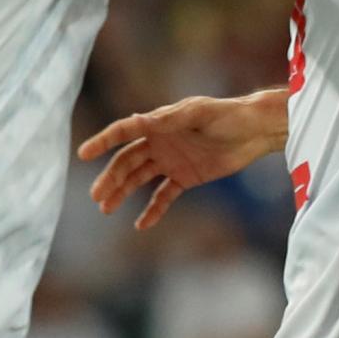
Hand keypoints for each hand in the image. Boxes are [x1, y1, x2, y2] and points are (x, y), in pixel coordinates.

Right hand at [78, 92, 285, 229]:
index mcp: (160, 123)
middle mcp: (161, 142)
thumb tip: (139, 119)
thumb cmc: (228, 115)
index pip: (125, 132)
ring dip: (123, 193)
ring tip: (106, 208)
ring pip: (139, 179)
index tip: (83, 153)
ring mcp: (172, 161)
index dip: (103, 141)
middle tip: (96, 196)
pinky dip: (153, 210)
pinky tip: (141, 224)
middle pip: (128, 161)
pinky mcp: (186, 177)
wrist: (255, 130)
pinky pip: (164, 196)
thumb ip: (171, 119)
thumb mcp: (199, 113)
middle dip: (110, 177)